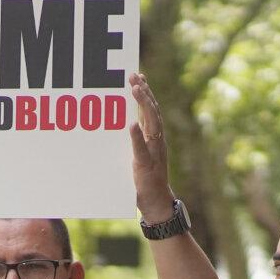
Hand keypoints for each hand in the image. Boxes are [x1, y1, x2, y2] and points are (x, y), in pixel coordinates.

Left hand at [128, 73, 175, 221]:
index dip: (145, 92)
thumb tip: (122, 125)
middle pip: (152, 110)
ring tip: (135, 90)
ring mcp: (154, 152)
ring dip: (143, 105)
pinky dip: (137, 136)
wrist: (157, 203)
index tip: (138, 76)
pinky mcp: (146, 165)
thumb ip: (134, 141)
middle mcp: (157, 141)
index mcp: (154, 138)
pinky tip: (132, 124)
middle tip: (134, 76)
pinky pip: (142, 148)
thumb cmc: (145, 179)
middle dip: (143, 92)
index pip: (150, 109)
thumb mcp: (138, 155)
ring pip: (151, 123)